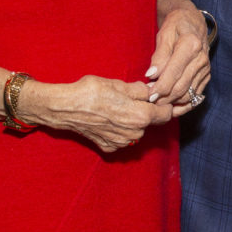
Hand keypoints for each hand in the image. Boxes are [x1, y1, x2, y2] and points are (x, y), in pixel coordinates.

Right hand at [22, 74, 168, 151]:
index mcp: (141, 116)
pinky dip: (118, 130)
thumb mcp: (118, 84)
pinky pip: (121, 138)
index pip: (166, 114)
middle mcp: (134, 133)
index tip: (157, 98)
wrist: (64, 108)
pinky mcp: (109, 147)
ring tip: (116, 109)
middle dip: (145, 112)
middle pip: (150, 122)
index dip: (164, 104)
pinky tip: (107, 120)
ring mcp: (121, 142)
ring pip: (136, 130)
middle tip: (131, 100)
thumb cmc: (90, 92)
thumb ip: (140, 90)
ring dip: (132, 121)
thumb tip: (151, 90)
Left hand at [146, 0, 210, 115]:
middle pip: (182, 87)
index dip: (161, 87)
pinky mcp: (206, 75)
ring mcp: (206, 69)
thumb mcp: (164, 34)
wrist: (193, 22)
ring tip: (159, 102)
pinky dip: (183, 102)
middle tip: (151, 102)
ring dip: (173, 102)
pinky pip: (195, 95)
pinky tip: (170, 103)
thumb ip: (159, 56)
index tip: (149, 95)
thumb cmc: (176, 26)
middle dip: (165, 98)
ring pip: (189, 94)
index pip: (174, 73)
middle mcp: (201, 59)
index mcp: (191, 45)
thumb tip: (152, 75)